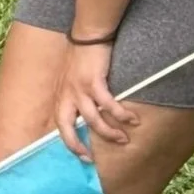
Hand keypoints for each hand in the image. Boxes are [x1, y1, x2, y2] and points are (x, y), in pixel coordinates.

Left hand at [53, 39, 137, 159]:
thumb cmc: (84, 57)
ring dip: (109, 132)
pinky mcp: (93, 81)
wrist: (89, 34)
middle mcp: (67, 95)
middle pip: (68, 128)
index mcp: (62, 96)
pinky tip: (132, 119)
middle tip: (92, 159)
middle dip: (79, 146)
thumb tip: (89, 116)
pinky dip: (121, 114)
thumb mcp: (73, 79)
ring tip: (123, 139)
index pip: (61, 126)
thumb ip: (77, 96)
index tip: (83, 156)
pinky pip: (108, 104)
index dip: (70, 143)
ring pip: (93, 120)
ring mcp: (79, 89)